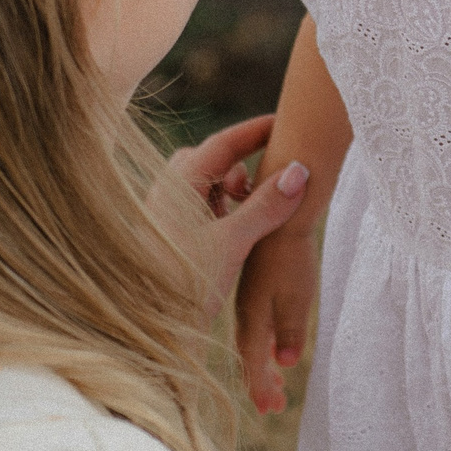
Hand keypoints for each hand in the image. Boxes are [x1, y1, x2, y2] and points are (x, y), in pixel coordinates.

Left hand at [167, 116, 307, 317]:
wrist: (151, 328)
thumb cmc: (185, 282)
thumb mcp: (232, 242)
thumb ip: (265, 206)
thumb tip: (298, 172)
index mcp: (178, 184)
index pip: (223, 143)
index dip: (256, 131)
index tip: (284, 122)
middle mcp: (168, 193)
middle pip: (213, 160)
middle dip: (244, 161)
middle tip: (274, 171)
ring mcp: (168, 215)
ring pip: (208, 185)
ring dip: (236, 188)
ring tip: (260, 205)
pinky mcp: (174, 236)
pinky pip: (205, 208)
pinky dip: (227, 208)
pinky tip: (243, 228)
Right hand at [234, 223, 317, 415]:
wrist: (281, 210)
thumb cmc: (291, 253)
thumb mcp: (296, 295)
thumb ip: (289, 328)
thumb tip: (284, 363)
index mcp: (252, 315)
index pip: (254, 360)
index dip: (260, 385)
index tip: (270, 409)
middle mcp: (246, 308)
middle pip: (251, 353)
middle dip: (262, 380)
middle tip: (274, 405)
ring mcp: (249, 294)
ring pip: (254, 337)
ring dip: (263, 362)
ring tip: (277, 381)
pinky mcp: (256, 281)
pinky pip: (257, 321)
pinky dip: (266, 340)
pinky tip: (275, 341)